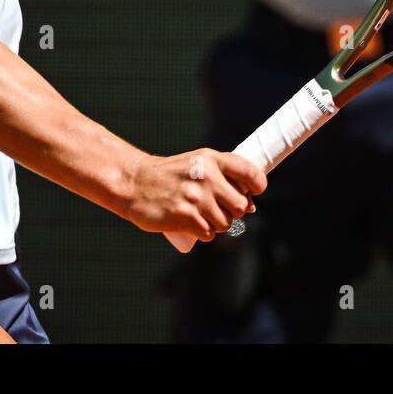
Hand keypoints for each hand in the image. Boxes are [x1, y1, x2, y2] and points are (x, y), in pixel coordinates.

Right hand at [121, 149, 267, 240]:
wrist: (134, 183)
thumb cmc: (171, 176)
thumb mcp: (197, 164)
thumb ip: (224, 178)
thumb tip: (251, 205)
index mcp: (211, 159)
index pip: (250, 172)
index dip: (258, 185)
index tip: (253, 192)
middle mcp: (206, 175)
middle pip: (240, 205)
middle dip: (232, 212)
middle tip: (216, 208)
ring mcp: (195, 197)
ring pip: (225, 223)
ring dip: (216, 225)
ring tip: (199, 214)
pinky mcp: (185, 216)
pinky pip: (209, 234)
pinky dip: (203, 233)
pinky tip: (191, 224)